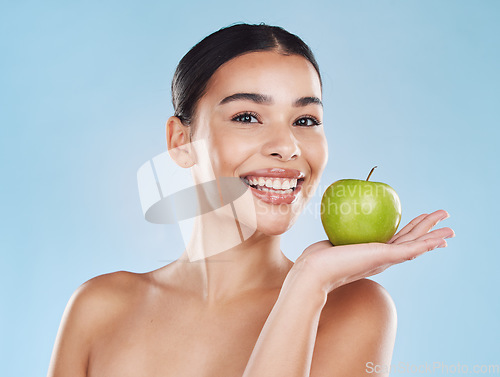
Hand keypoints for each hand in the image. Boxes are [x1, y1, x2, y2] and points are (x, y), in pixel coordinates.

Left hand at [292, 209, 454, 294]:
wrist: (313, 272)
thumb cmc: (316, 259)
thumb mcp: (331, 241)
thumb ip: (339, 233)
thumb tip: (335, 220)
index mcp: (372, 255)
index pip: (396, 243)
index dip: (411, 236)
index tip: (424, 231)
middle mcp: (381, 259)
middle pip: (410, 241)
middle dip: (427, 232)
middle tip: (445, 224)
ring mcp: (384, 259)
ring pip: (415, 244)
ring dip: (433, 235)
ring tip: (450, 227)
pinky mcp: (383, 256)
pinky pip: (410, 248)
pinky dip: (427, 243)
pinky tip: (440, 238)